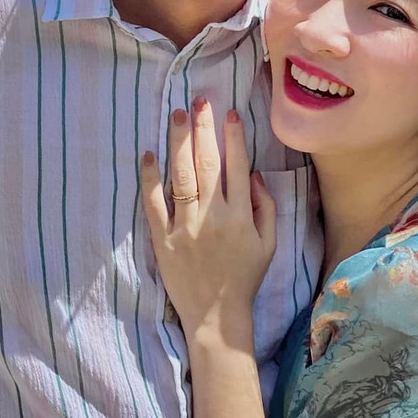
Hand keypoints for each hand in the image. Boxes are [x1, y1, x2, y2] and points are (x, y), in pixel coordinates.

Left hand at [141, 97, 275, 348]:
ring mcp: (187, 226)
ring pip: (181, 176)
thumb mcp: (269, 244)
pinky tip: (149, 154)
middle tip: (199, 101)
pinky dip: (150, 178)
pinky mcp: (163, 238)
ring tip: (176, 115)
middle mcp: (214, 216)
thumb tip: (253, 173)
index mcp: (241, 216)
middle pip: (208, 163)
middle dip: (203, 129)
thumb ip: (266, 206)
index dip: (233, 137)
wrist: (216, 316)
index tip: (228, 113)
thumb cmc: (244, 277)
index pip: (237, 167)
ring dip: (178, 142)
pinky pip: (154, 203)